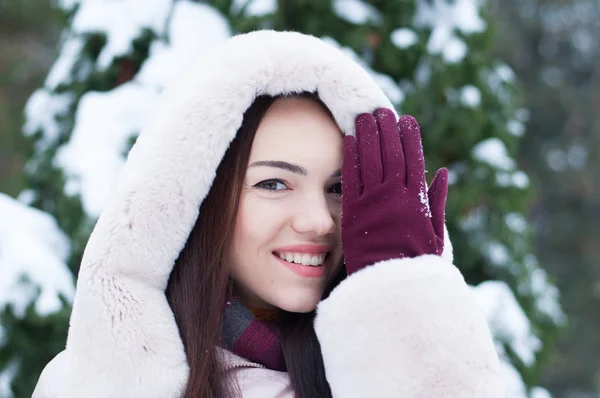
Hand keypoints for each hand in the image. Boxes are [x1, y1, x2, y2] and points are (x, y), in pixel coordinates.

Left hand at [341, 109, 447, 274]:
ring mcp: (374, 202)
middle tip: (381, 110)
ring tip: (364, 116)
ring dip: (368, 135)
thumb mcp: (436, 233)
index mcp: (417, 200)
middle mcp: (396, 196)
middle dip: (387, 129)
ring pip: (371, 159)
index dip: (409, 138)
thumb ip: (437, 201)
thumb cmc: (416, 262)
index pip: (413, 159)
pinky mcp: (353, 211)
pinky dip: (352, 156)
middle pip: (391, 153)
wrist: (391, 286)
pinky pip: (351, 178)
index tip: (405, 120)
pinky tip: (350, 139)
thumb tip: (442, 173)